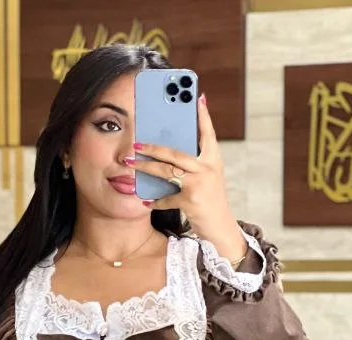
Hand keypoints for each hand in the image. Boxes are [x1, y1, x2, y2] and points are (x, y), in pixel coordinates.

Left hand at [127, 94, 246, 261]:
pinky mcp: (190, 201)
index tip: (196, 97)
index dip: (202, 115)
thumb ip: (195, 161)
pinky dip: (155, 201)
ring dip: (146, 167)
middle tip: (136, 143)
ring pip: (167, 171)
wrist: (221, 229)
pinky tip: (146, 200)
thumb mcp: (208, 177)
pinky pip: (167, 198)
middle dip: (153, 147)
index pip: (207, 132)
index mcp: (213, 159)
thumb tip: (174, 144)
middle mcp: (207, 168)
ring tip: (130, 163)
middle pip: (175, 152)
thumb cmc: (210, 201)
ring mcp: (199, 184)